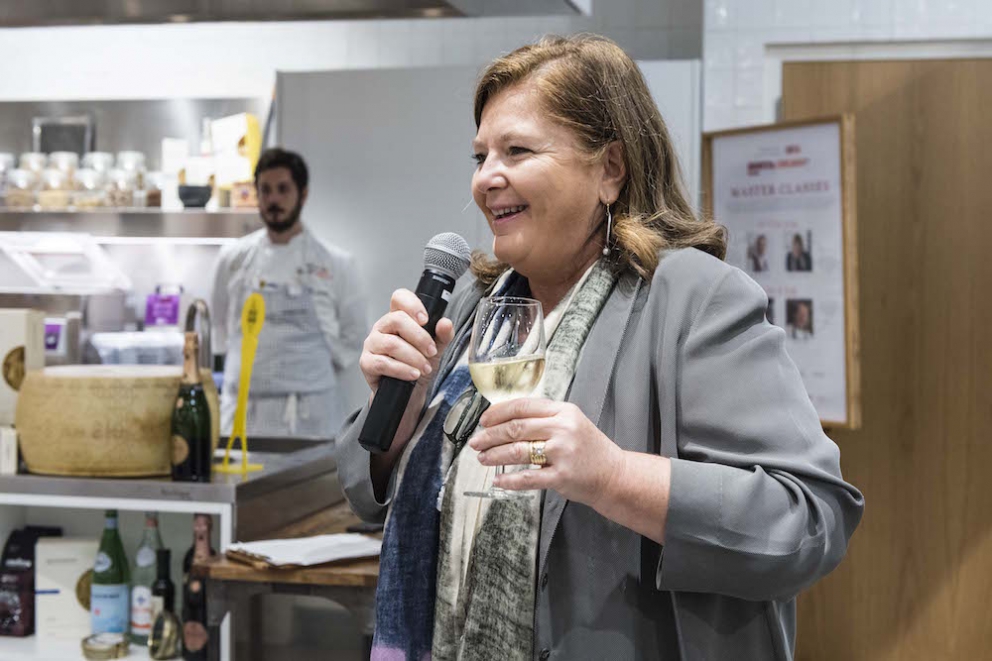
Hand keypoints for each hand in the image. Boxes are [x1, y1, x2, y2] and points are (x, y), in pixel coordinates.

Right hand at [359, 288, 454, 394]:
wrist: (408, 392)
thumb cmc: (418, 363)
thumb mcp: (436, 348)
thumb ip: (442, 335)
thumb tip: (445, 323)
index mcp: (397, 317)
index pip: (399, 298)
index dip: (412, 305)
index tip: (426, 320)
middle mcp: (382, 327)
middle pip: (397, 320)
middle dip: (419, 337)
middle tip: (432, 351)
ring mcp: (372, 344)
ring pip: (391, 344)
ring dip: (413, 357)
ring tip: (425, 368)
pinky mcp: (366, 363)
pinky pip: (383, 363)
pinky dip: (402, 370)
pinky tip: (413, 374)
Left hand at [469, 398, 625, 507]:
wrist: (615, 474)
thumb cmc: (589, 449)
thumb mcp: (572, 423)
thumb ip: (545, 418)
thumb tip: (507, 419)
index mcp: (563, 411)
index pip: (523, 406)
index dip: (498, 412)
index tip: (484, 420)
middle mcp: (563, 428)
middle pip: (516, 428)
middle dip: (490, 435)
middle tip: (476, 441)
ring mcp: (563, 453)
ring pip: (518, 451)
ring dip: (494, 454)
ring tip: (482, 458)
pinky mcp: (562, 476)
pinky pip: (528, 477)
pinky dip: (509, 479)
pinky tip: (498, 478)